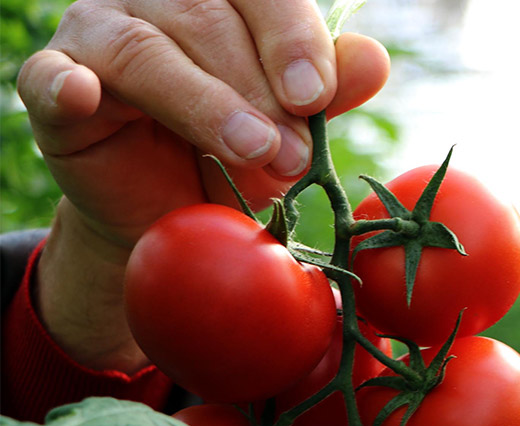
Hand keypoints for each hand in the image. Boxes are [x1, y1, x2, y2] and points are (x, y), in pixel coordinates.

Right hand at [18, 0, 389, 247]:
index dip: (290, 39)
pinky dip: (66, 86)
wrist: (172, 216)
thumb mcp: (291, 130)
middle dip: (258, 91)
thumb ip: (327, 92)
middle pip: (207, 18)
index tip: (315, 97)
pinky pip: (53, 79)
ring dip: (204, 103)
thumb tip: (374, 58)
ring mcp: (97, 35)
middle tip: (293, 153)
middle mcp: (156, 2)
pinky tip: (82, 94)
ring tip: (252, 151)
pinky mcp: (55, 87)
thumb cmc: (235, 159)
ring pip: (146, 49)